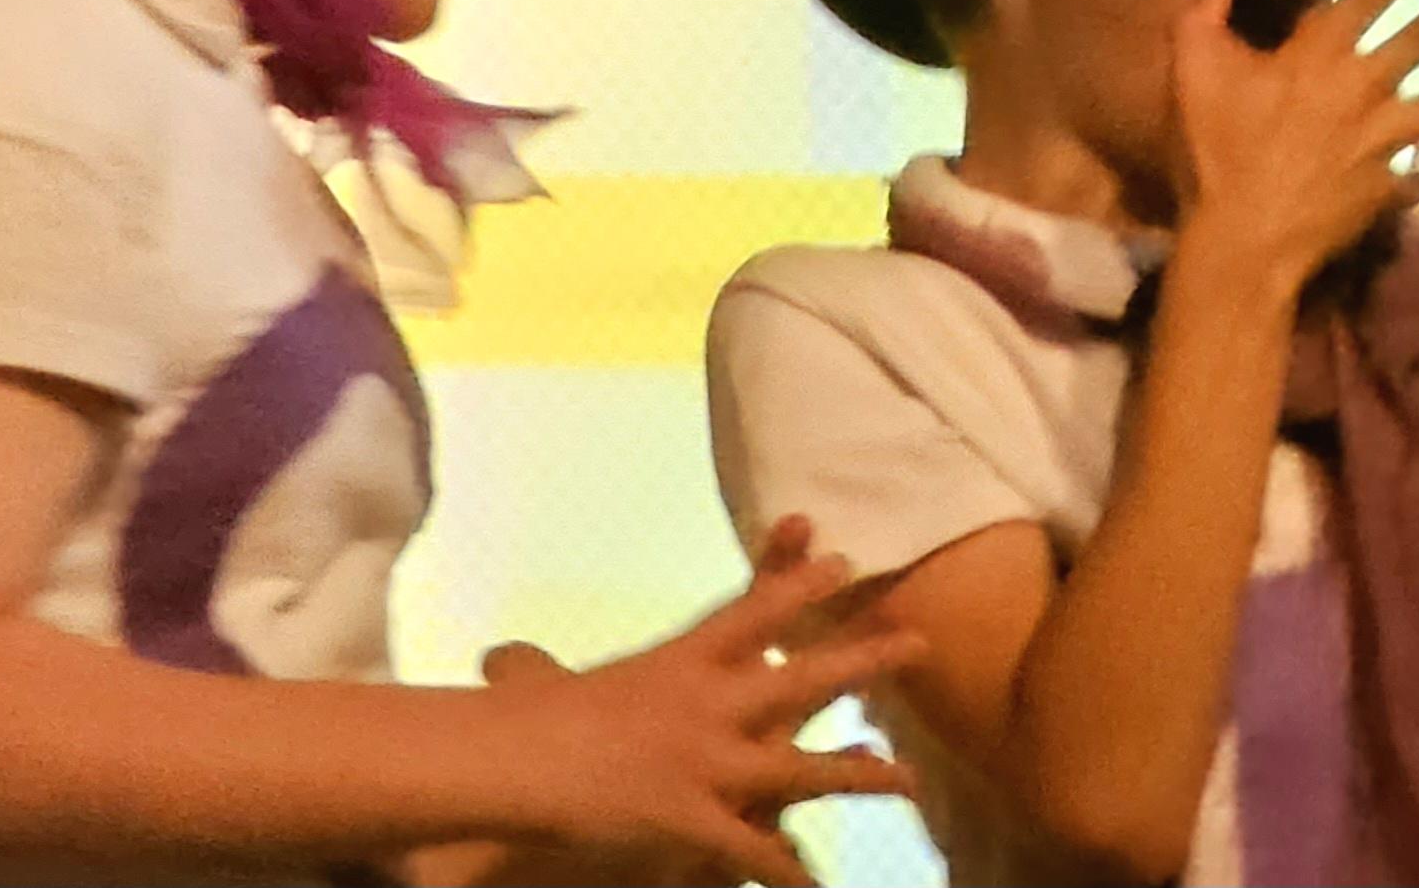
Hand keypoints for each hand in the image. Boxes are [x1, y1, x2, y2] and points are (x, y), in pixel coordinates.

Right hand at [473, 523, 920, 885]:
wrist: (506, 764)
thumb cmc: (509, 725)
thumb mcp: (531, 686)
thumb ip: (532, 673)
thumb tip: (498, 658)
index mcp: (675, 663)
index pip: (749, 613)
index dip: (799, 585)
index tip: (843, 561)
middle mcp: (707, 706)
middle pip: (803, 677)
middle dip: (864, 661)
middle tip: (920, 642)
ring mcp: (707, 765)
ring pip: (804, 770)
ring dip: (861, 776)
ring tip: (912, 781)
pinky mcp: (694, 820)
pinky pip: (755, 854)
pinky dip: (788, 875)